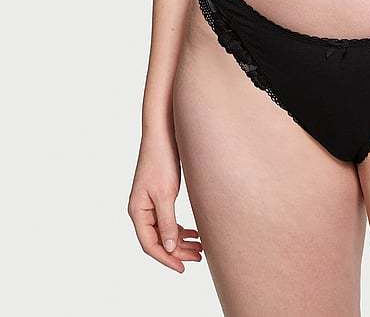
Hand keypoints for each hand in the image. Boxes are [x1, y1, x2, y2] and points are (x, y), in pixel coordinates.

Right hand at [127, 130, 203, 272]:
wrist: (163, 133)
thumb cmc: (161, 160)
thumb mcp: (165, 194)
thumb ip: (167, 222)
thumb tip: (169, 248)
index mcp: (137, 211)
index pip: (150, 245)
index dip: (166, 259)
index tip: (183, 267)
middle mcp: (141, 210)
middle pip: (158, 240)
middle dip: (178, 251)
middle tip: (199, 257)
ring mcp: (149, 203)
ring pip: (164, 231)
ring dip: (181, 241)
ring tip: (200, 248)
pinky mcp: (159, 196)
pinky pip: (168, 219)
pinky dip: (180, 228)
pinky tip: (194, 232)